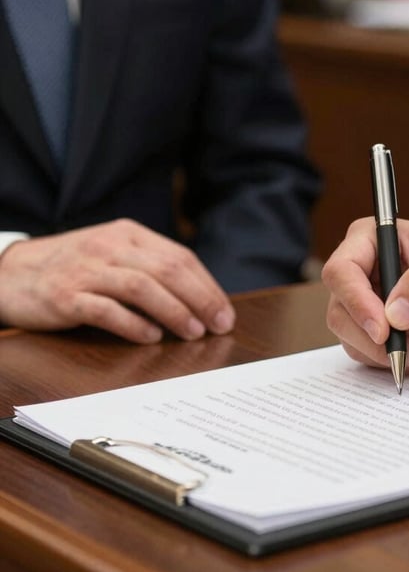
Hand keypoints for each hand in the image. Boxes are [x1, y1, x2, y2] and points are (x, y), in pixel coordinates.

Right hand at [0, 219, 235, 342]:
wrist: (10, 271)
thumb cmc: (74, 266)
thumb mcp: (114, 254)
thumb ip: (151, 267)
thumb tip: (199, 298)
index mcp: (128, 234)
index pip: (180, 257)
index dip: (207, 286)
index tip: (225, 311)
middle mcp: (110, 247)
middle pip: (167, 270)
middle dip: (200, 299)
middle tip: (219, 324)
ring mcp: (86, 270)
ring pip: (141, 287)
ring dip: (173, 312)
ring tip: (193, 332)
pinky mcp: (64, 296)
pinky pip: (105, 310)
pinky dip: (133, 324)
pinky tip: (151, 337)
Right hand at [322, 218, 408, 370]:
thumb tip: (394, 313)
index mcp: (373, 240)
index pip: (342, 271)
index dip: (355, 302)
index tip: (383, 329)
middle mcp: (364, 273)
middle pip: (341, 313)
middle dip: (375, 340)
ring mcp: (372, 305)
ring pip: (355, 340)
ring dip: (393, 356)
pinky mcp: (385, 333)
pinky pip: (376, 357)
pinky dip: (406, 363)